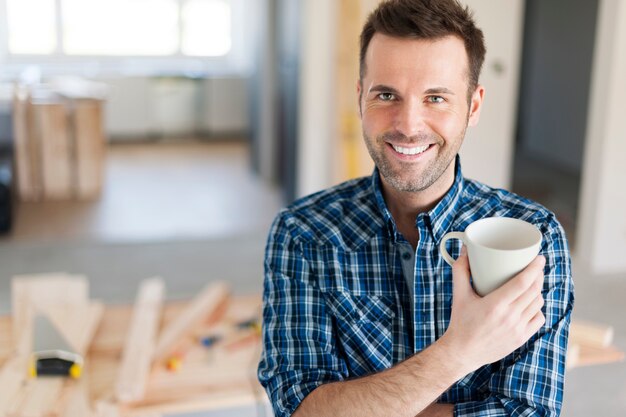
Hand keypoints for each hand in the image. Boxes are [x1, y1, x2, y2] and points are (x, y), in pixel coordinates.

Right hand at [440, 249, 545, 373]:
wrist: (463, 352)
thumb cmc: (460, 321)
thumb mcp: (459, 295)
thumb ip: (460, 270)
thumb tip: (465, 250)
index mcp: (495, 305)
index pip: (523, 282)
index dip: (535, 268)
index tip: (540, 258)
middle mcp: (510, 317)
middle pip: (534, 291)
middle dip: (539, 276)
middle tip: (536, 267)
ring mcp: (518, 329)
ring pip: (538, 303)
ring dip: (538, 291)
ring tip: (533, 283)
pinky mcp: (521, 338)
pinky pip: (538, 319)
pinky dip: (537, 308)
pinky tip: (531, 303)